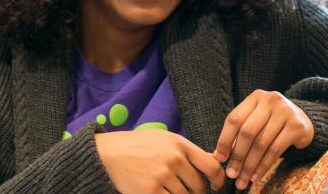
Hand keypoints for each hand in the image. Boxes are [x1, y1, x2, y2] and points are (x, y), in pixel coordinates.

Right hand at [95, 129, 225, 193]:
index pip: (211, 165)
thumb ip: (187, 150)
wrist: (109, 153)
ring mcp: (162, 175)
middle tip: (187, 190)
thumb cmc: (139, 146)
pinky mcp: (151, 190)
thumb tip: (213, 162)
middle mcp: (174, 159)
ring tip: (168, 188)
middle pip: (199, 186)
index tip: (216, 185)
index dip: (218, 179)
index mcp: (180, 144)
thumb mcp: (165, 139)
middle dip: (196, 192)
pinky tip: (160, 191)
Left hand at [214, 90, 313, 189]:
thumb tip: (219, 156)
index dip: (224, 140)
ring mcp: (285, 111)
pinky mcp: (297, 126)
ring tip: (243, 179)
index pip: (234, 119)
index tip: (220, 158)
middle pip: (247, 132)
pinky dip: (263, 166)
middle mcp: (270, 100)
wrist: (303, 120)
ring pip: (261, 144)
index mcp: (255, 97)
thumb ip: (239, 133)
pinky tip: (256, 176)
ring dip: (250, 165)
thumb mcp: (256, 120)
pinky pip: (275, 150)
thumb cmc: (272, 122)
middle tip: (231, 174)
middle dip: (237, 156)